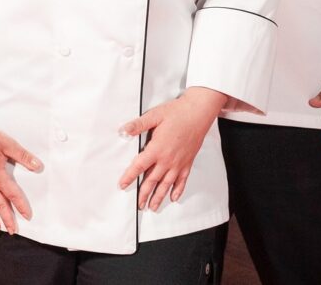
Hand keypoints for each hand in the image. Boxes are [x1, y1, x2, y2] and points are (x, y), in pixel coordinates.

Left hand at [118, 87, 224, 211]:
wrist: (198, 113)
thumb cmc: (176, 113)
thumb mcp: (154, 116)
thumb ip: (137, 125)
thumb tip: (122, 131)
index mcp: (156, 149)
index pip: (139, 166)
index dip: (129, 177)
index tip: (122, 185)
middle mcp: (167, 160)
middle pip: (152, 181)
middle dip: (144, 194)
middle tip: (138, 205)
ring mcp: (179, 163)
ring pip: (167, 184)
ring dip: (159, 197)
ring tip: (152, 207)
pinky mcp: (188, 163)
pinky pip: (182, 180)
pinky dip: (177, 190)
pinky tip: (173, 198)